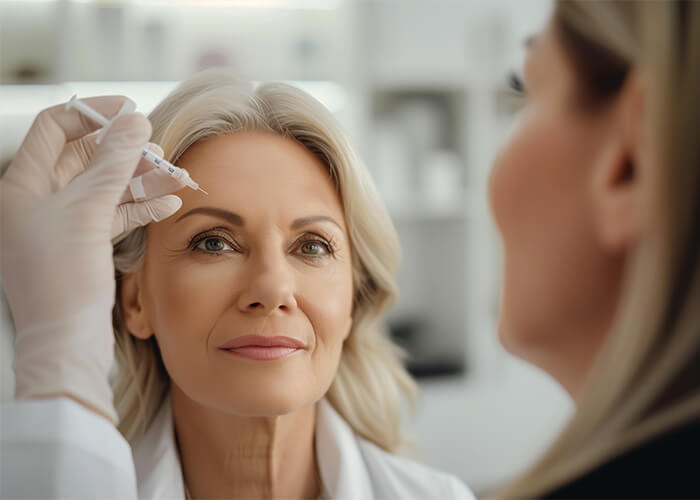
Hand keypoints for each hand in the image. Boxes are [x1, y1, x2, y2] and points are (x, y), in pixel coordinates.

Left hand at [0, 96, 181, 422]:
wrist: (65, 342)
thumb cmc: (62, 279)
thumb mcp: (87, 211)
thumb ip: (114, 163)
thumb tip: (136, 122)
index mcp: (23, 185)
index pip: (55, 128)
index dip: (93, 113)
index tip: (131, 111)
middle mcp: (39, 200)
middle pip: (85, 156)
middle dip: (124, 150)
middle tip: (159, 150)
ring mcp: (62, 224)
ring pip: (105, 186)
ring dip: (139, 178)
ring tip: (174, 176)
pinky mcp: (83, 246)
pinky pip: (113, 214)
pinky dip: (140, 206)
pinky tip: (167, 203)